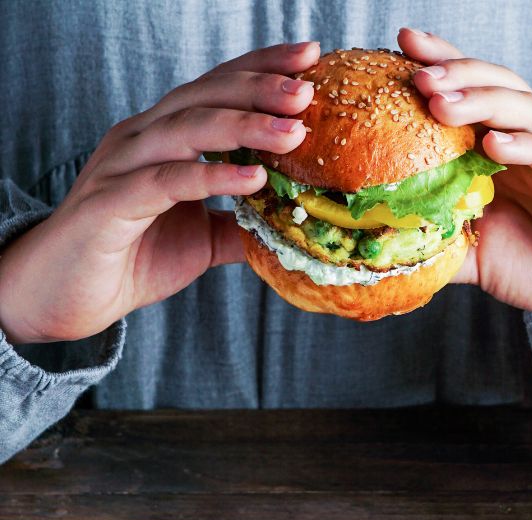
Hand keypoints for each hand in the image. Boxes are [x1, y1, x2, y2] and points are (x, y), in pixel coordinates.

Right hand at [0, 42, 319, 343]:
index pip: (216, 90)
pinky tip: (253, 179)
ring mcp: (123, 167)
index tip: (310, 59)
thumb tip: (292, 225)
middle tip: (308, 91)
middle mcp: (142, 140)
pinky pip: (166, 182)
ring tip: (292, 132)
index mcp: (164, 138)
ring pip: (186, 130)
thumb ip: (242, 225)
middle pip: (204, 97)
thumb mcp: (203, 238)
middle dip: (259, 89)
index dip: (261, 70)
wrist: (69, 296)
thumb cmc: (133, 257)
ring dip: (243, 126)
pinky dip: (211, 177)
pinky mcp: (111, 204)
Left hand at [399, 28, 531, 336]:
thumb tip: (382, 243)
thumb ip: (435, 242)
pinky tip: (495, 143)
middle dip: (458, 75)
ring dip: (485, 101)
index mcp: (505, 154)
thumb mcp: (473, 255)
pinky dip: (528, 145)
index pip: (474, 95)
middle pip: (499, 89)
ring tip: (443, 102)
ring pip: (529, 113)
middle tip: (418, 75)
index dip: (443, 64)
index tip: (401, 44)